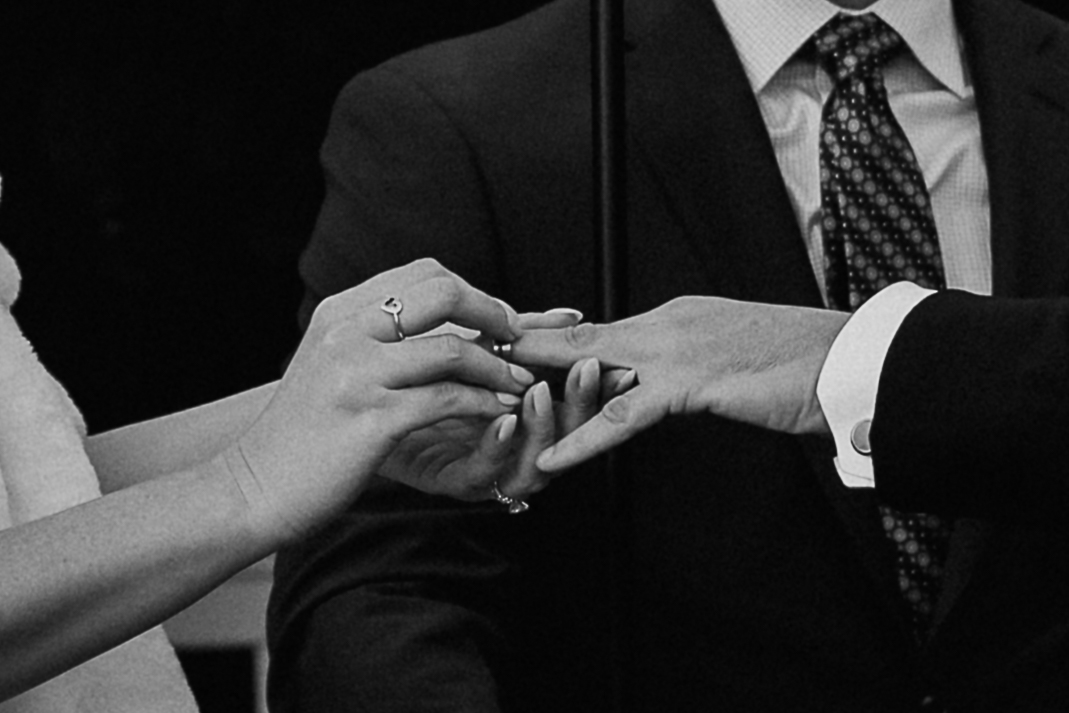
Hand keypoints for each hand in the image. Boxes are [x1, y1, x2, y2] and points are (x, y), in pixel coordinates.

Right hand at [226, 259, 534, 543]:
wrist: (253, 487)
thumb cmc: (303, 433)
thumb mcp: (331, 365)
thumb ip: (374, 337)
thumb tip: (440, 324)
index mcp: (339, 312)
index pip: (423, 274)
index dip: (472, 292)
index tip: (497, 319)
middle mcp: (346, 332)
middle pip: (443, 292)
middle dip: (493, 314)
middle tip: (517, 340)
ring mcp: (357, 374)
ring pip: (452, 349)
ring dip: (498, 366)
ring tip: (519, 382)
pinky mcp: (372, 419)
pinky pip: (447, 399)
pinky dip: (483, 403)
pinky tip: (499, 412)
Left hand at [378, 310, 606, 502]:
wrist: (347, 418)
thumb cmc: (407, 381)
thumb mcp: (469, 350)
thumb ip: (516, 337)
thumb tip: (568, 316)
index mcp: (520, 414)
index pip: (572, 405)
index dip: (595, 386)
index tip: (606, 357)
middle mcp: (508, 446)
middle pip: (564, 437)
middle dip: (582, 403)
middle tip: (586, 370)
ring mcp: (482, 465)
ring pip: (533, 463)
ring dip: (543, 425)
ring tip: (540, 391)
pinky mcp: (448, 479)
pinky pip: (482, 473)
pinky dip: (498, 448)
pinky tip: (502, 419)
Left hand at [511, 296, 849, 470]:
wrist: (852, 362)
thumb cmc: (799, 365)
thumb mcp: (730, 359)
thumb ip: (687, 367)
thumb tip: (658, 382)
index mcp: (674, 318)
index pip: (599, 334)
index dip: (551, 345)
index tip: (508, 351)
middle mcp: (667, 325)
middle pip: (581, 342)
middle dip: (527, 355)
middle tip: (476, 364)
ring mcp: (679, 349)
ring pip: (592, 369)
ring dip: (542, 389)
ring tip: (494, 402)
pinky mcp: (695, 383)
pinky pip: (628, 413)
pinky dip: (586, 437)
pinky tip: (554, 456)